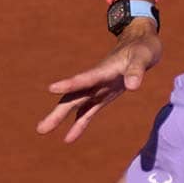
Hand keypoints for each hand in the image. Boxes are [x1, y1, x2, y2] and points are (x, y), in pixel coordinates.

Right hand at [37, 22, 161, 142]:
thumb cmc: (142, 49)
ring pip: (75, 104)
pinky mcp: (102, 96)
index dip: (70, 84)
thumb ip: (137, 70)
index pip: (85, 79)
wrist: (140, 44)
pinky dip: (78, 124)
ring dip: (60, 118)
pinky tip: (68, 139)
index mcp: (103, 70)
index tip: (52, 88)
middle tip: (40, 128)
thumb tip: (132, 86)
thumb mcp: (143, 57)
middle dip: (58, 112)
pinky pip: (87, 112)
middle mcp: (96, 81)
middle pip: (73, 97)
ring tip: (42, 131)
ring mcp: (97, 89)